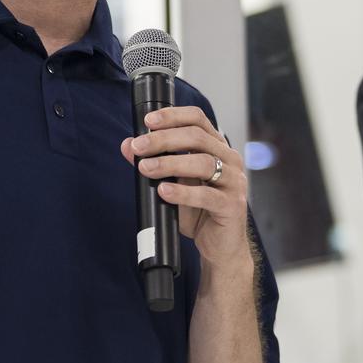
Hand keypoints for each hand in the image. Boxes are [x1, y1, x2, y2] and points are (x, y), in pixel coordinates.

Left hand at [121, 107, 249, 267]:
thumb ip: (154, 163)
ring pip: (203, 163)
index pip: (198, 119)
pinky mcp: (232, 206)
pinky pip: (207, 196)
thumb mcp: (172, 184)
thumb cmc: (199, 211)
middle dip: (164, 139)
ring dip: (170, 163)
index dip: (173, 116)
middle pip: (198, 137)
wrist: (219, 247)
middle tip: (139, 147)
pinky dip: (183, 192)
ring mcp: (234, 182)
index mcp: (217, 148)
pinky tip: (164, 191)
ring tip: (147, 168)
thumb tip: (127, 145)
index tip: (148, 121)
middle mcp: (230, 160)